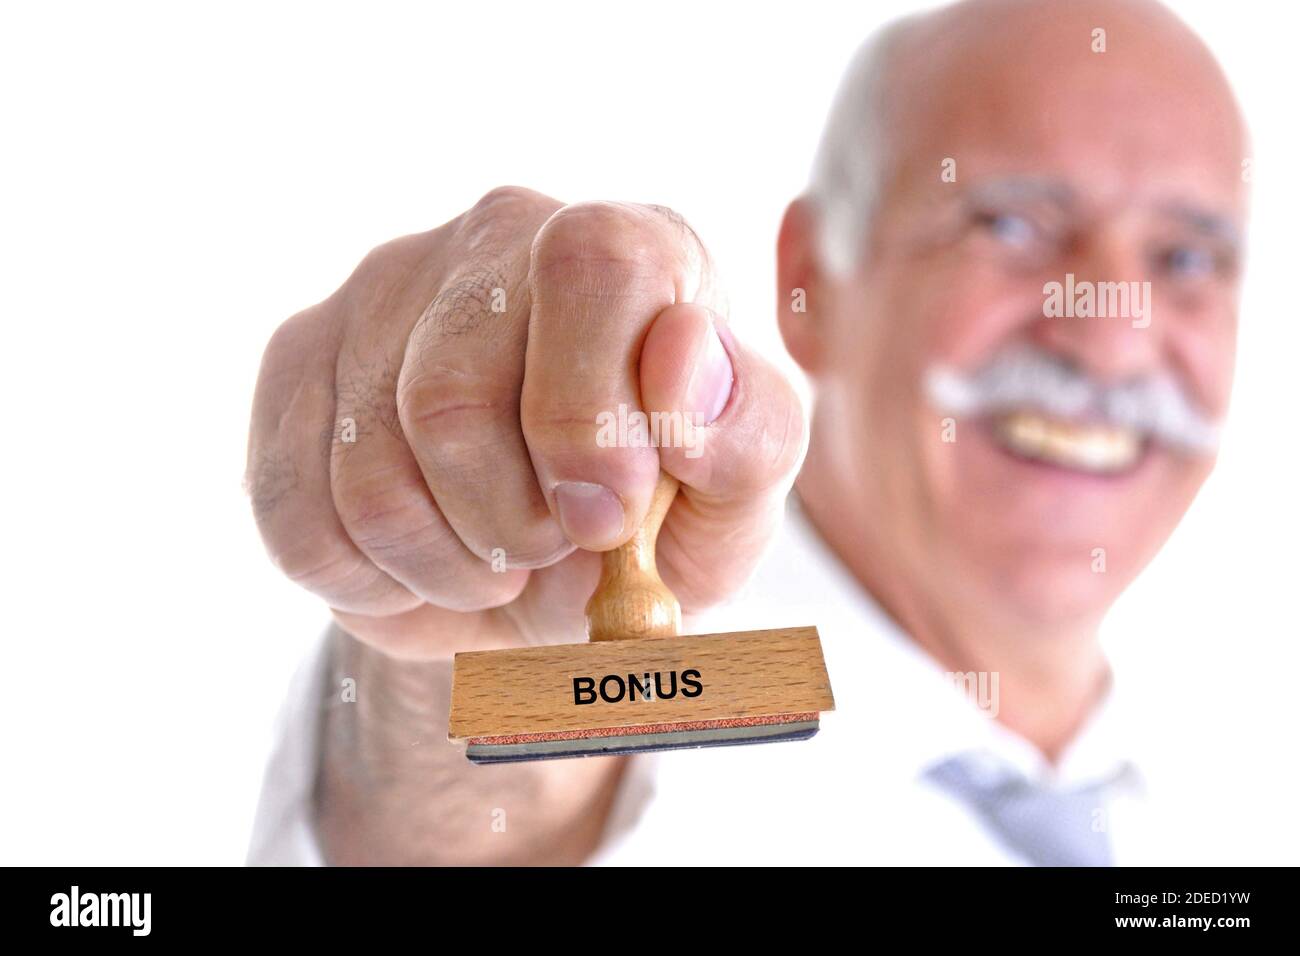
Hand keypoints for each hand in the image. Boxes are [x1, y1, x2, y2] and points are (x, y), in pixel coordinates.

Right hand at [247, 187, 805, 660]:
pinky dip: (377, 583)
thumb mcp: (733, 501)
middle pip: (452, 395)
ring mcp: (382, 289)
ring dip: (452, 567)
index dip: (591, 414)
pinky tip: (427, 560)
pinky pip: (301, 520)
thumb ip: (747, 434)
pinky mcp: (297, 359)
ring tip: (499, 561)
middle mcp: (499, 235)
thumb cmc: (654, 524)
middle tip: (557, 548)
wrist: (541, 576)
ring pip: (370, 474)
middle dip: (512, 525)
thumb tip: (685, 362)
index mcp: (632, 247)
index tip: (608, 517)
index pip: (594, 266)